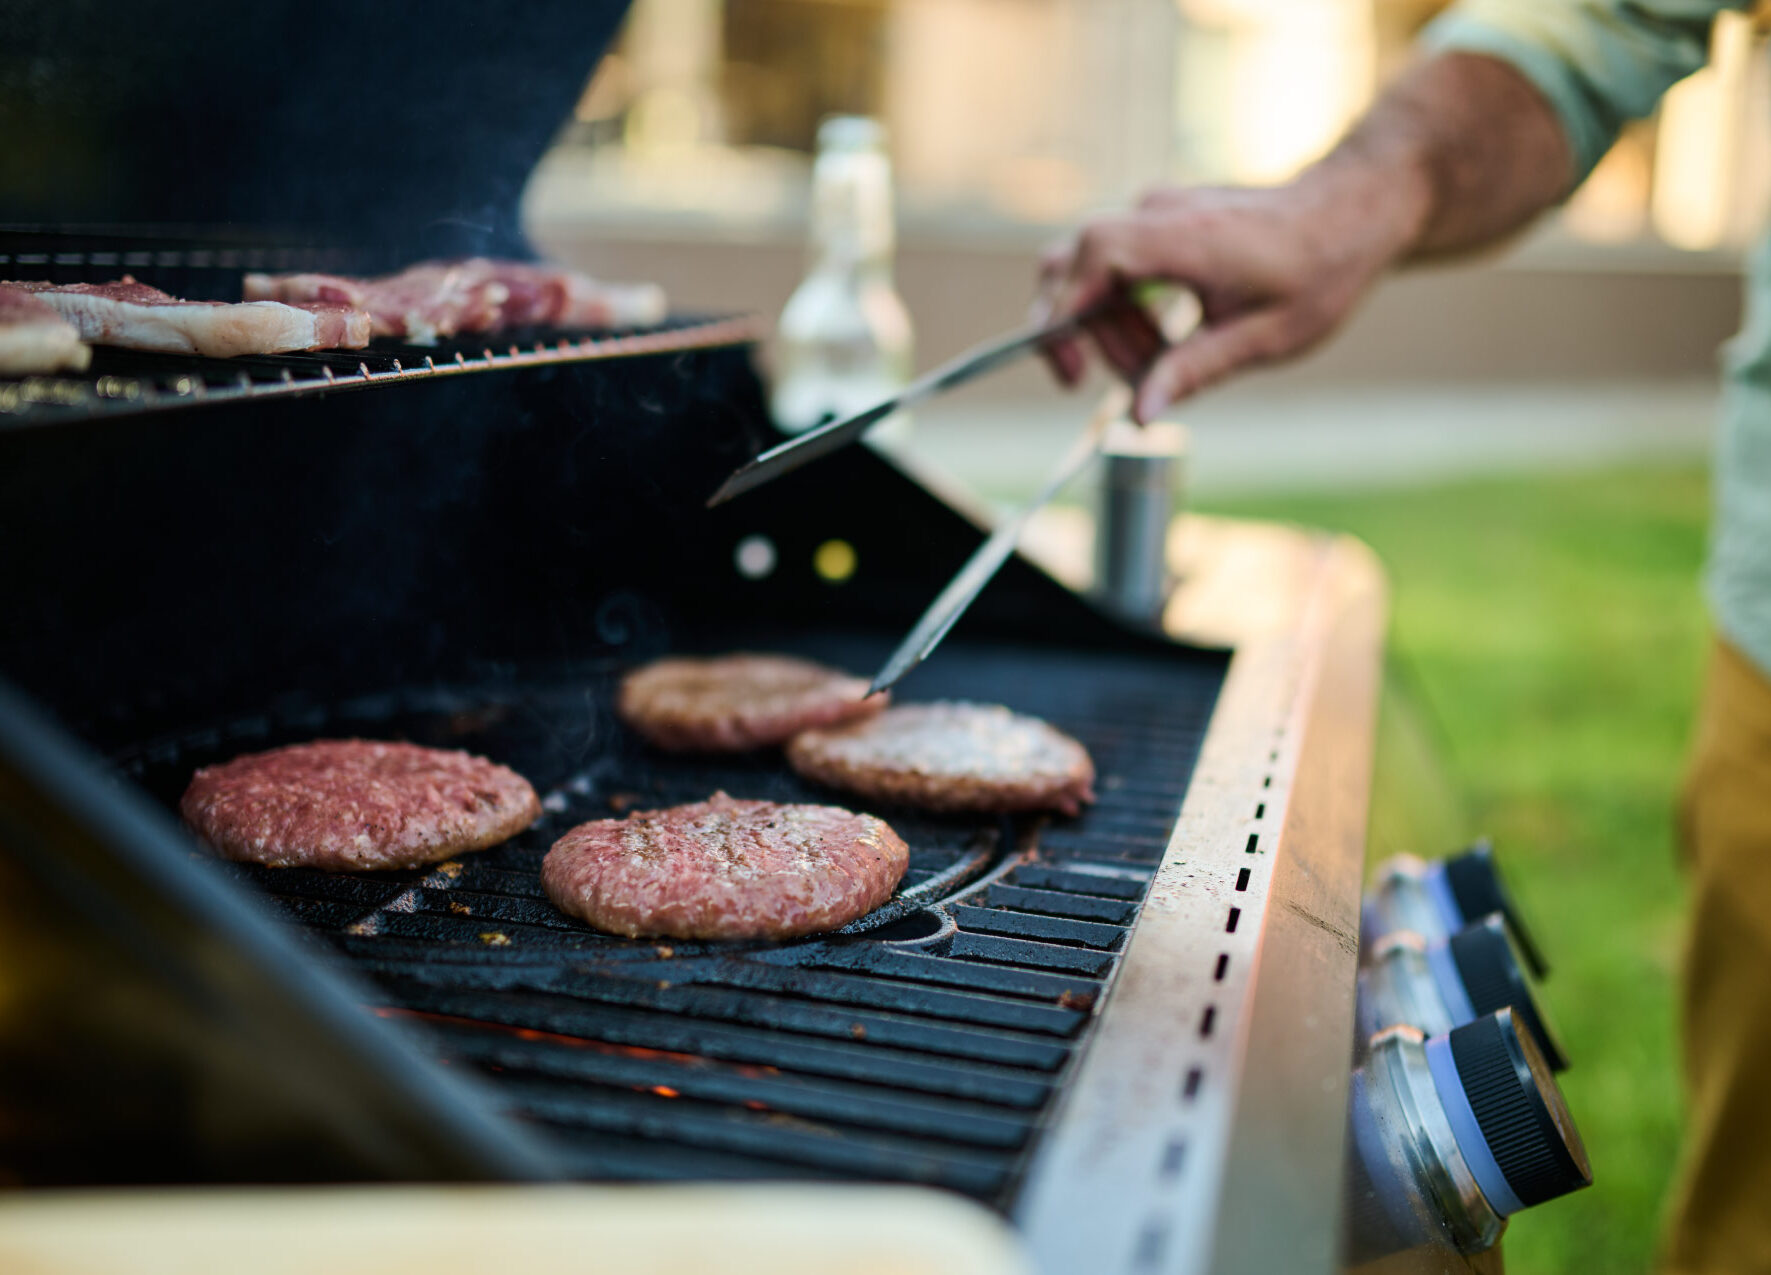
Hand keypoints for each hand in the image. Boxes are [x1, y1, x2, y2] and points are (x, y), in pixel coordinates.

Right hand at [1034, 175, 1421, 421]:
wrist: (1351, 211)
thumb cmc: (1319, 270)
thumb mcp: (1264, 338)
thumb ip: (1193, 371)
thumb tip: (1138, 414)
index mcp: (1181, 237)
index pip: (1088, 263)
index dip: (1062, 315)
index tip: (1070, 371)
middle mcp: (1156, 213)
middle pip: (1078, 273)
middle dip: (1095, 337)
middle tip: (1143, 382)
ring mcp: (1154, 211)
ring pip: (1093, 272)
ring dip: (1114, 326)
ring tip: (1166, 361)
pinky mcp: (1158, 221)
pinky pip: (1115, 265)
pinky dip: (1126, 306)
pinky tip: (1168, 334)